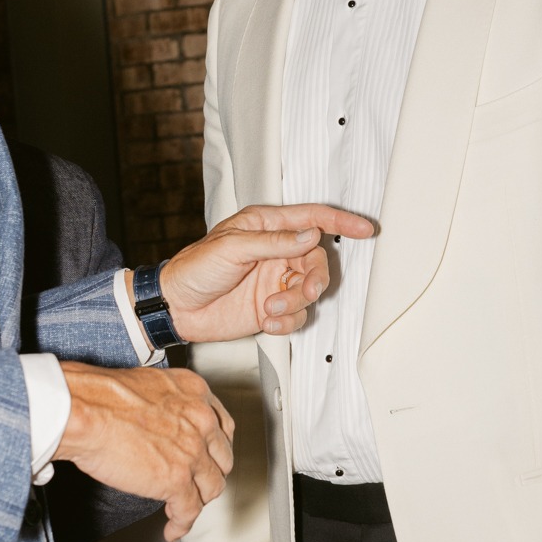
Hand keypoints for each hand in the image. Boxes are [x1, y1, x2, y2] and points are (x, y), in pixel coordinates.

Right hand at [55, 364, 233, 541]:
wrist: (85, 411)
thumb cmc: (101, 397)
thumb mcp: (148, 386)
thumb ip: (166, 404)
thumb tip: (160, 422)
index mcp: (195, 393)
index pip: (222, 426)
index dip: (215, 447)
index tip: (209, 455)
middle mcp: (201, 421)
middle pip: (222, 458)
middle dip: (210, 473)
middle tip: (197, 482)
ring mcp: (192, 452)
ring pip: (211, 486)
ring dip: (199, 500)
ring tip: (185, 508)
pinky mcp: (177, 480)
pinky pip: (189, 510)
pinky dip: (182, 524)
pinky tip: (173, 528)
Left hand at [158, 204, 375, 343]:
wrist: (175, 308)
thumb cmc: (193, 269)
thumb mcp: (231, 248)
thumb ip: (273, 242)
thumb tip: (309, 235)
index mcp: (266, 226)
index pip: (312, 219)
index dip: (341, 222)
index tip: (365, 229)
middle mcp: (275, 252)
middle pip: (316, 260)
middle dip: (315, 278)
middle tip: (305, 290)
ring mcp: (275, 281)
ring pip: (309, 290)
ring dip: (295, 302)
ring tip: (271, 309)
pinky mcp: (272, 307)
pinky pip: (297, 314)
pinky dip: (287, 321)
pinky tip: (268, 322)